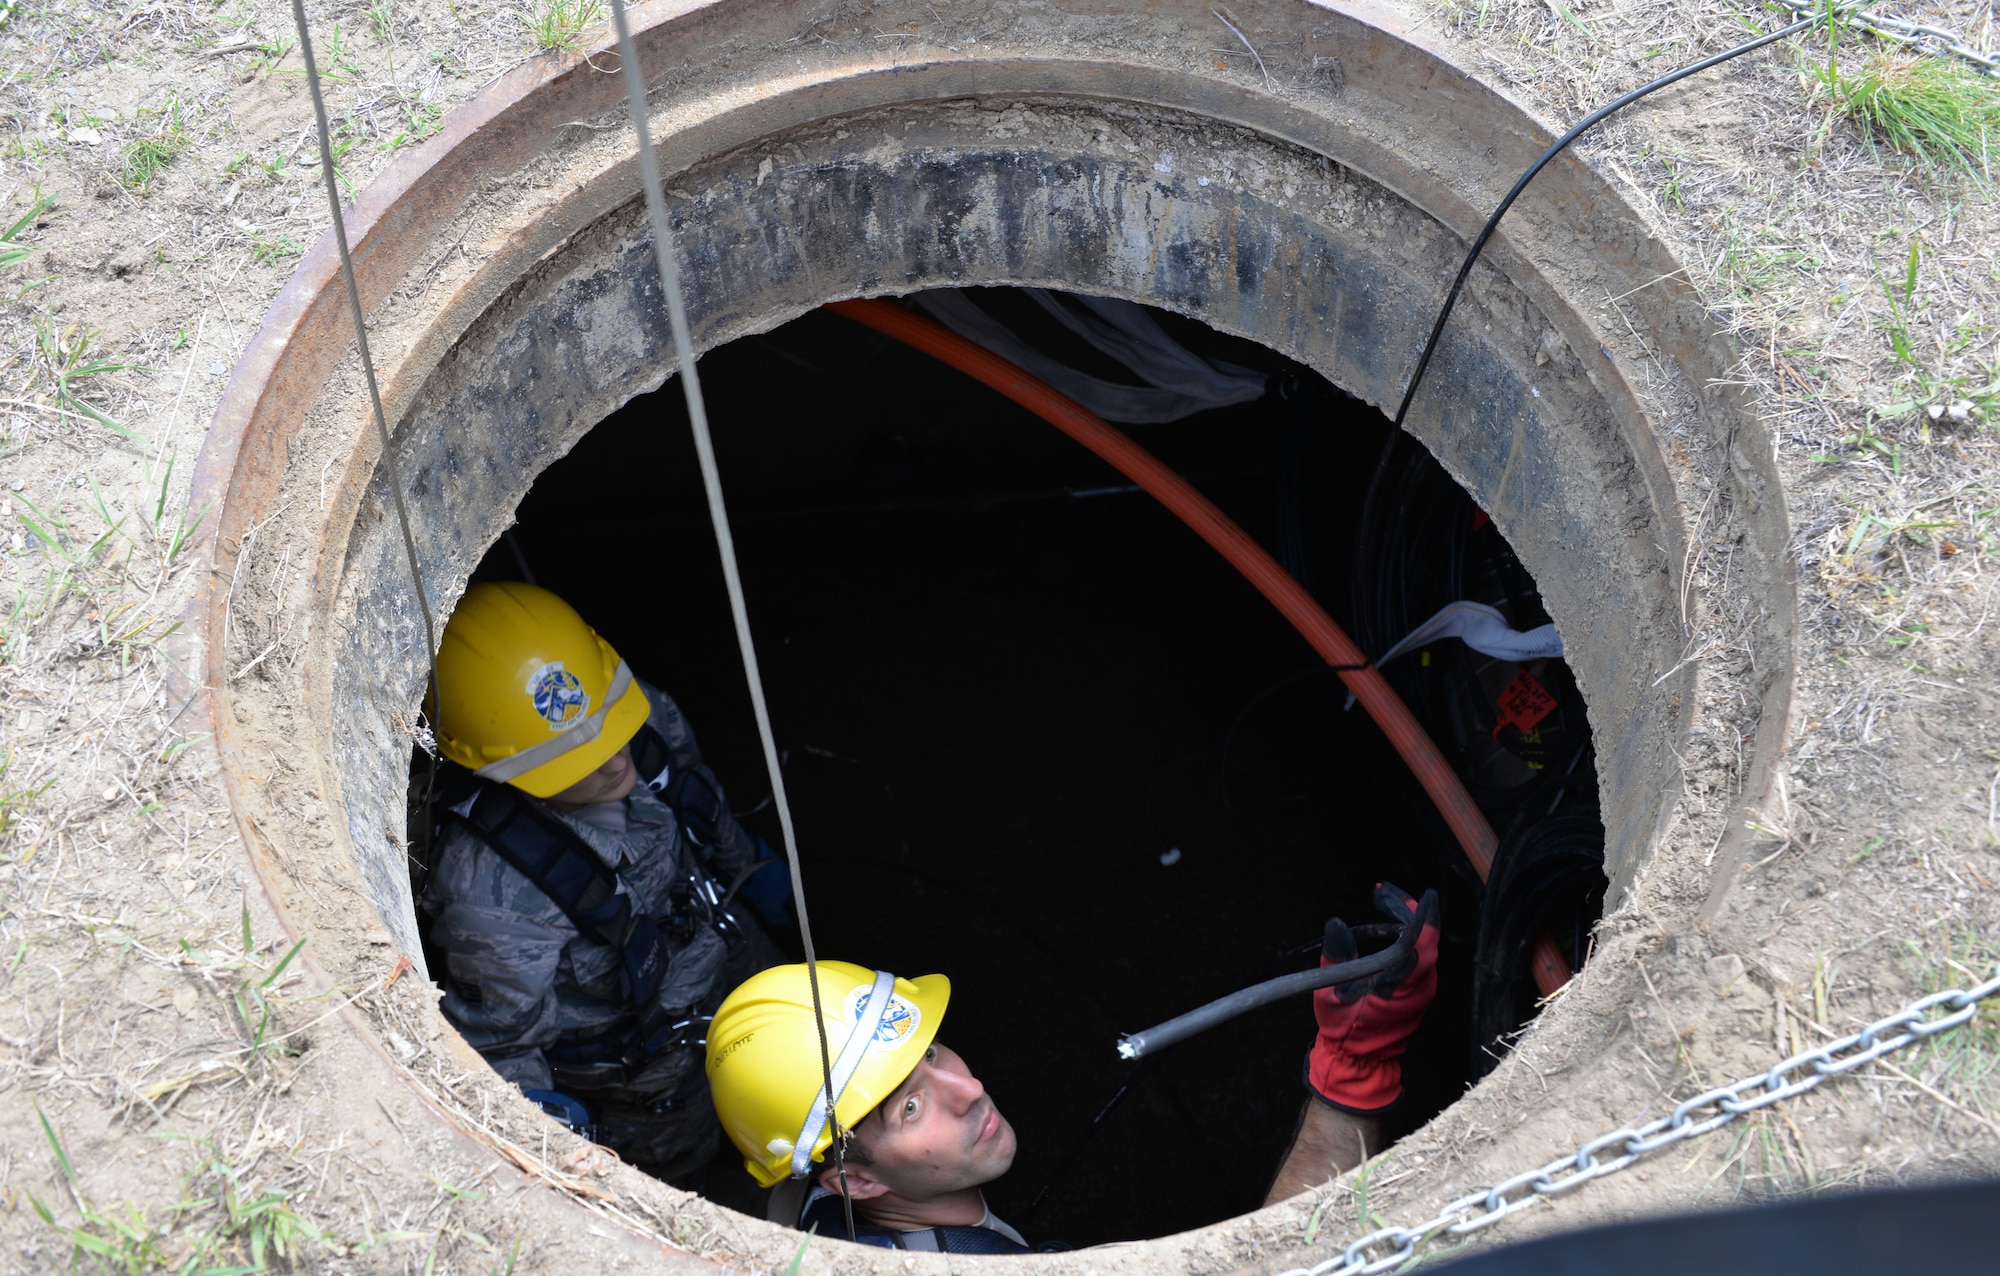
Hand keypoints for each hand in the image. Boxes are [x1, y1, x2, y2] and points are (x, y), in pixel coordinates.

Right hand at [1306, 881, 1439, 1113]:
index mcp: (1400, 986)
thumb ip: (1337, 957)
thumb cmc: (1344, 1029)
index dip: (1421, 916)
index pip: (1420, 943)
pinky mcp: (1419, 992)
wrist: (1359, 1061)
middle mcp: (1420, 987)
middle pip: (1426, 939)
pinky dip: (1409, 936)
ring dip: (1409, 921)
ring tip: (1384, 901)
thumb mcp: (1331, 993)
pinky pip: (1421, 956)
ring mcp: (1423, 991)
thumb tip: (1337, 924)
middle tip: (1382, 892)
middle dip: (1408, 910)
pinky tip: (1391, 926)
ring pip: (1426, 946)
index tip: (1420, 894)